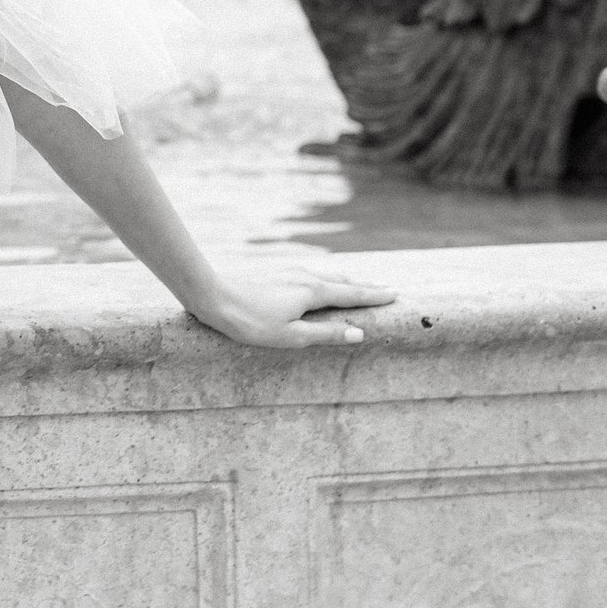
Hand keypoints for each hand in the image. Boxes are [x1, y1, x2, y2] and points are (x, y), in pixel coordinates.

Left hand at [186, 267, 396, 348]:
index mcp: (312, 291)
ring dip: (345, 282)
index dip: (374, 297)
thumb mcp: (291, 336)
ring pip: (325, 275)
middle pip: (342, 282)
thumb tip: (358, 333)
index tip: (395, 294)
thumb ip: (325, 334)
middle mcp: (304, 276)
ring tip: (356, 286)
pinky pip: (309, 274)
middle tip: (386, 290)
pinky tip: (317, 283)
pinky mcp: (273, 272)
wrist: (211, 293)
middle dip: (364, 287)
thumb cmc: (249, 321)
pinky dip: (325, 279)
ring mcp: (287, 271)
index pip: (352, 295)